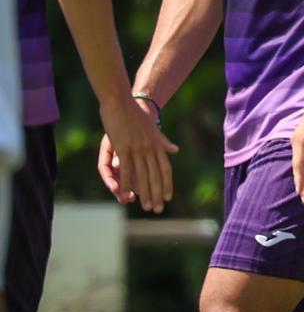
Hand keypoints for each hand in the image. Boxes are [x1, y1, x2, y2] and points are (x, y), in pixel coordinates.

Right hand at [97, 94, 177, 211]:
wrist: (121, 101)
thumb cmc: (136, 114)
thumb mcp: (153, 128)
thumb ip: (163, 142)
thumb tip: (175, 150)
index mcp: (157, 145)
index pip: (166, 169)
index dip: (167, 184)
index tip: (168, 197)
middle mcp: (150, 149)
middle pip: (156, 176)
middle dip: (157, 194)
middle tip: (158, 209)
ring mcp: (137, 149)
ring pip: (143, 176)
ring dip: (145, 193)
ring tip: (147, 207)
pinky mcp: (123, 148)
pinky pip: (127, 170)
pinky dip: (127, 184)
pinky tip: (127, 195)